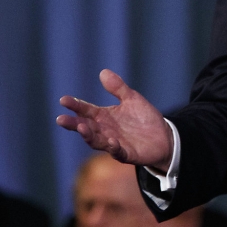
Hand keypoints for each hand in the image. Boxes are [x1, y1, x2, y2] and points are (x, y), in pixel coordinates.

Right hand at [56, 69, 172, 170]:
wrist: (164, 136)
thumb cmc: (144, 118)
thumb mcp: (132, 99)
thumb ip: (118, 88)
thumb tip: (103, 72)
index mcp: (104, 117)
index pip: (86, 110)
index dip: (75, 105)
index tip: (63, 100)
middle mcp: (105, 131)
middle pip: (85, 127)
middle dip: (73, 123)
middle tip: (61, 119)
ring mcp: (114, 143)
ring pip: (96, 141)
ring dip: (88, 135)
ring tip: (81, 127)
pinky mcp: (127, 154)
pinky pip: (118, 152)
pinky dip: (113, 147)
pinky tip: (111, 141)